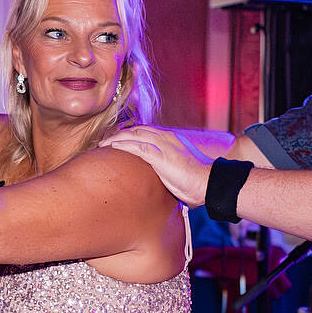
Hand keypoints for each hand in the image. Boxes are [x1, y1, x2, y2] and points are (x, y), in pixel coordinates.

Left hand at [101, 126, 216, 204]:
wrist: (209, 183)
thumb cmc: (196, 181)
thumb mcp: (179, 170)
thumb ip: (166, 169)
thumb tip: (158, 180)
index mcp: (171, 139)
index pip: (145, 131)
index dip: (129, 134)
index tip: (117, 140)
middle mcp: (166, 138)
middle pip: (136, 130)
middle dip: (119, 134)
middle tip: (104, 142)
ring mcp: (164, 146)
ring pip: (134, 135)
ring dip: (116, 138)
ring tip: (103, 144)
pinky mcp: (161, 156)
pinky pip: (137, 147)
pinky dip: (123, 145)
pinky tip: (113, 147)